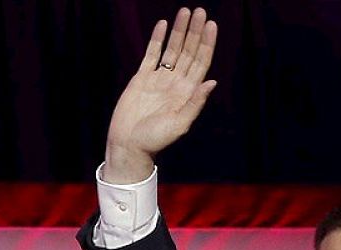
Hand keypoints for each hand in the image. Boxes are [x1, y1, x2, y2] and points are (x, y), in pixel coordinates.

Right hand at [103, 7, 218, 182]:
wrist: (128, 146)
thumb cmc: (155, 140)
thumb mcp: (179, 124)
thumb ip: (195, 103)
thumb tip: (212, 81)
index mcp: (187, 92)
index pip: (200, 62)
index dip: (206, 43)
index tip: (211, 25)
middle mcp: (175, 82)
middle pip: (189, 51)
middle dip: (195, 31)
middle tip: (200, 11)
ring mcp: (159, 79)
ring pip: (172, 49)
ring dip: (179, 31)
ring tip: (185, 12)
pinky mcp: (141, 79)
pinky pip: (151, 55)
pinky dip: (157, 40)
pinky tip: (163, 25)